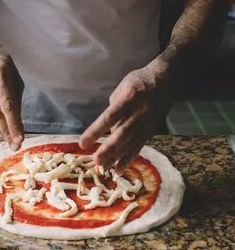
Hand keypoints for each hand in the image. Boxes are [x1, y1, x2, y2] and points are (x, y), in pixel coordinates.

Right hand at [0, 37, 24, 150]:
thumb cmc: (3, 65)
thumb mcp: (15, 77)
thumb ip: (16, 99)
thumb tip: (17, 122)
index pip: (8, 104)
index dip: (14, 124)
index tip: (20, 139)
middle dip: (7, 132)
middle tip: (16, 146)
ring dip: (1, 130)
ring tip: (11, 140)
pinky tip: (1, 128)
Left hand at [80, 58, 174, 174]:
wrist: (165, 81)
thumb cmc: (139, 81)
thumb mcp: (122, 88)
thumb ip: (114, 108)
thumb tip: (108, 129)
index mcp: (130, 98)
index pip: (110, 117)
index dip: (97, 131)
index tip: (83, 143)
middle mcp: (139, 112)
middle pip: (123, 134)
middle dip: (108, 150)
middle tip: (96, 162)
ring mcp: (147, 123)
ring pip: (131, 143)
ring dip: (117, 158)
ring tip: (104, 169)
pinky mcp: (151, 130)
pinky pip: (139, 146)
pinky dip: (128, 158)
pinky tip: (119, 169)